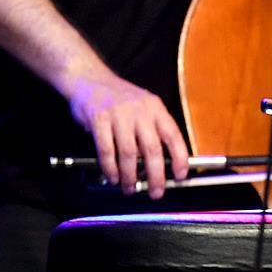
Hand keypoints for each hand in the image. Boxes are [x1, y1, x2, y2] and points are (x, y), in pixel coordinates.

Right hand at [66, 70, 189, 197]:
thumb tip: (161, 163)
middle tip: (156, 192)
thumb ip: (152, 130)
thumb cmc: (120, 98)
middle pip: (152, 149)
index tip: (181, 176)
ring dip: (131, 175)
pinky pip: (106, 150)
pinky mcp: (99, 120)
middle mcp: (141, 111)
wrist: (90, 79)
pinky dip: (110, 168)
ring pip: (129, 153)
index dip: (180, 157)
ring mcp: (119, 115)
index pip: (173, 135)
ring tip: (131, 189)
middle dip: (156, 175)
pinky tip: (113, 177)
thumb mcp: (144, 107)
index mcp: (156, 109)